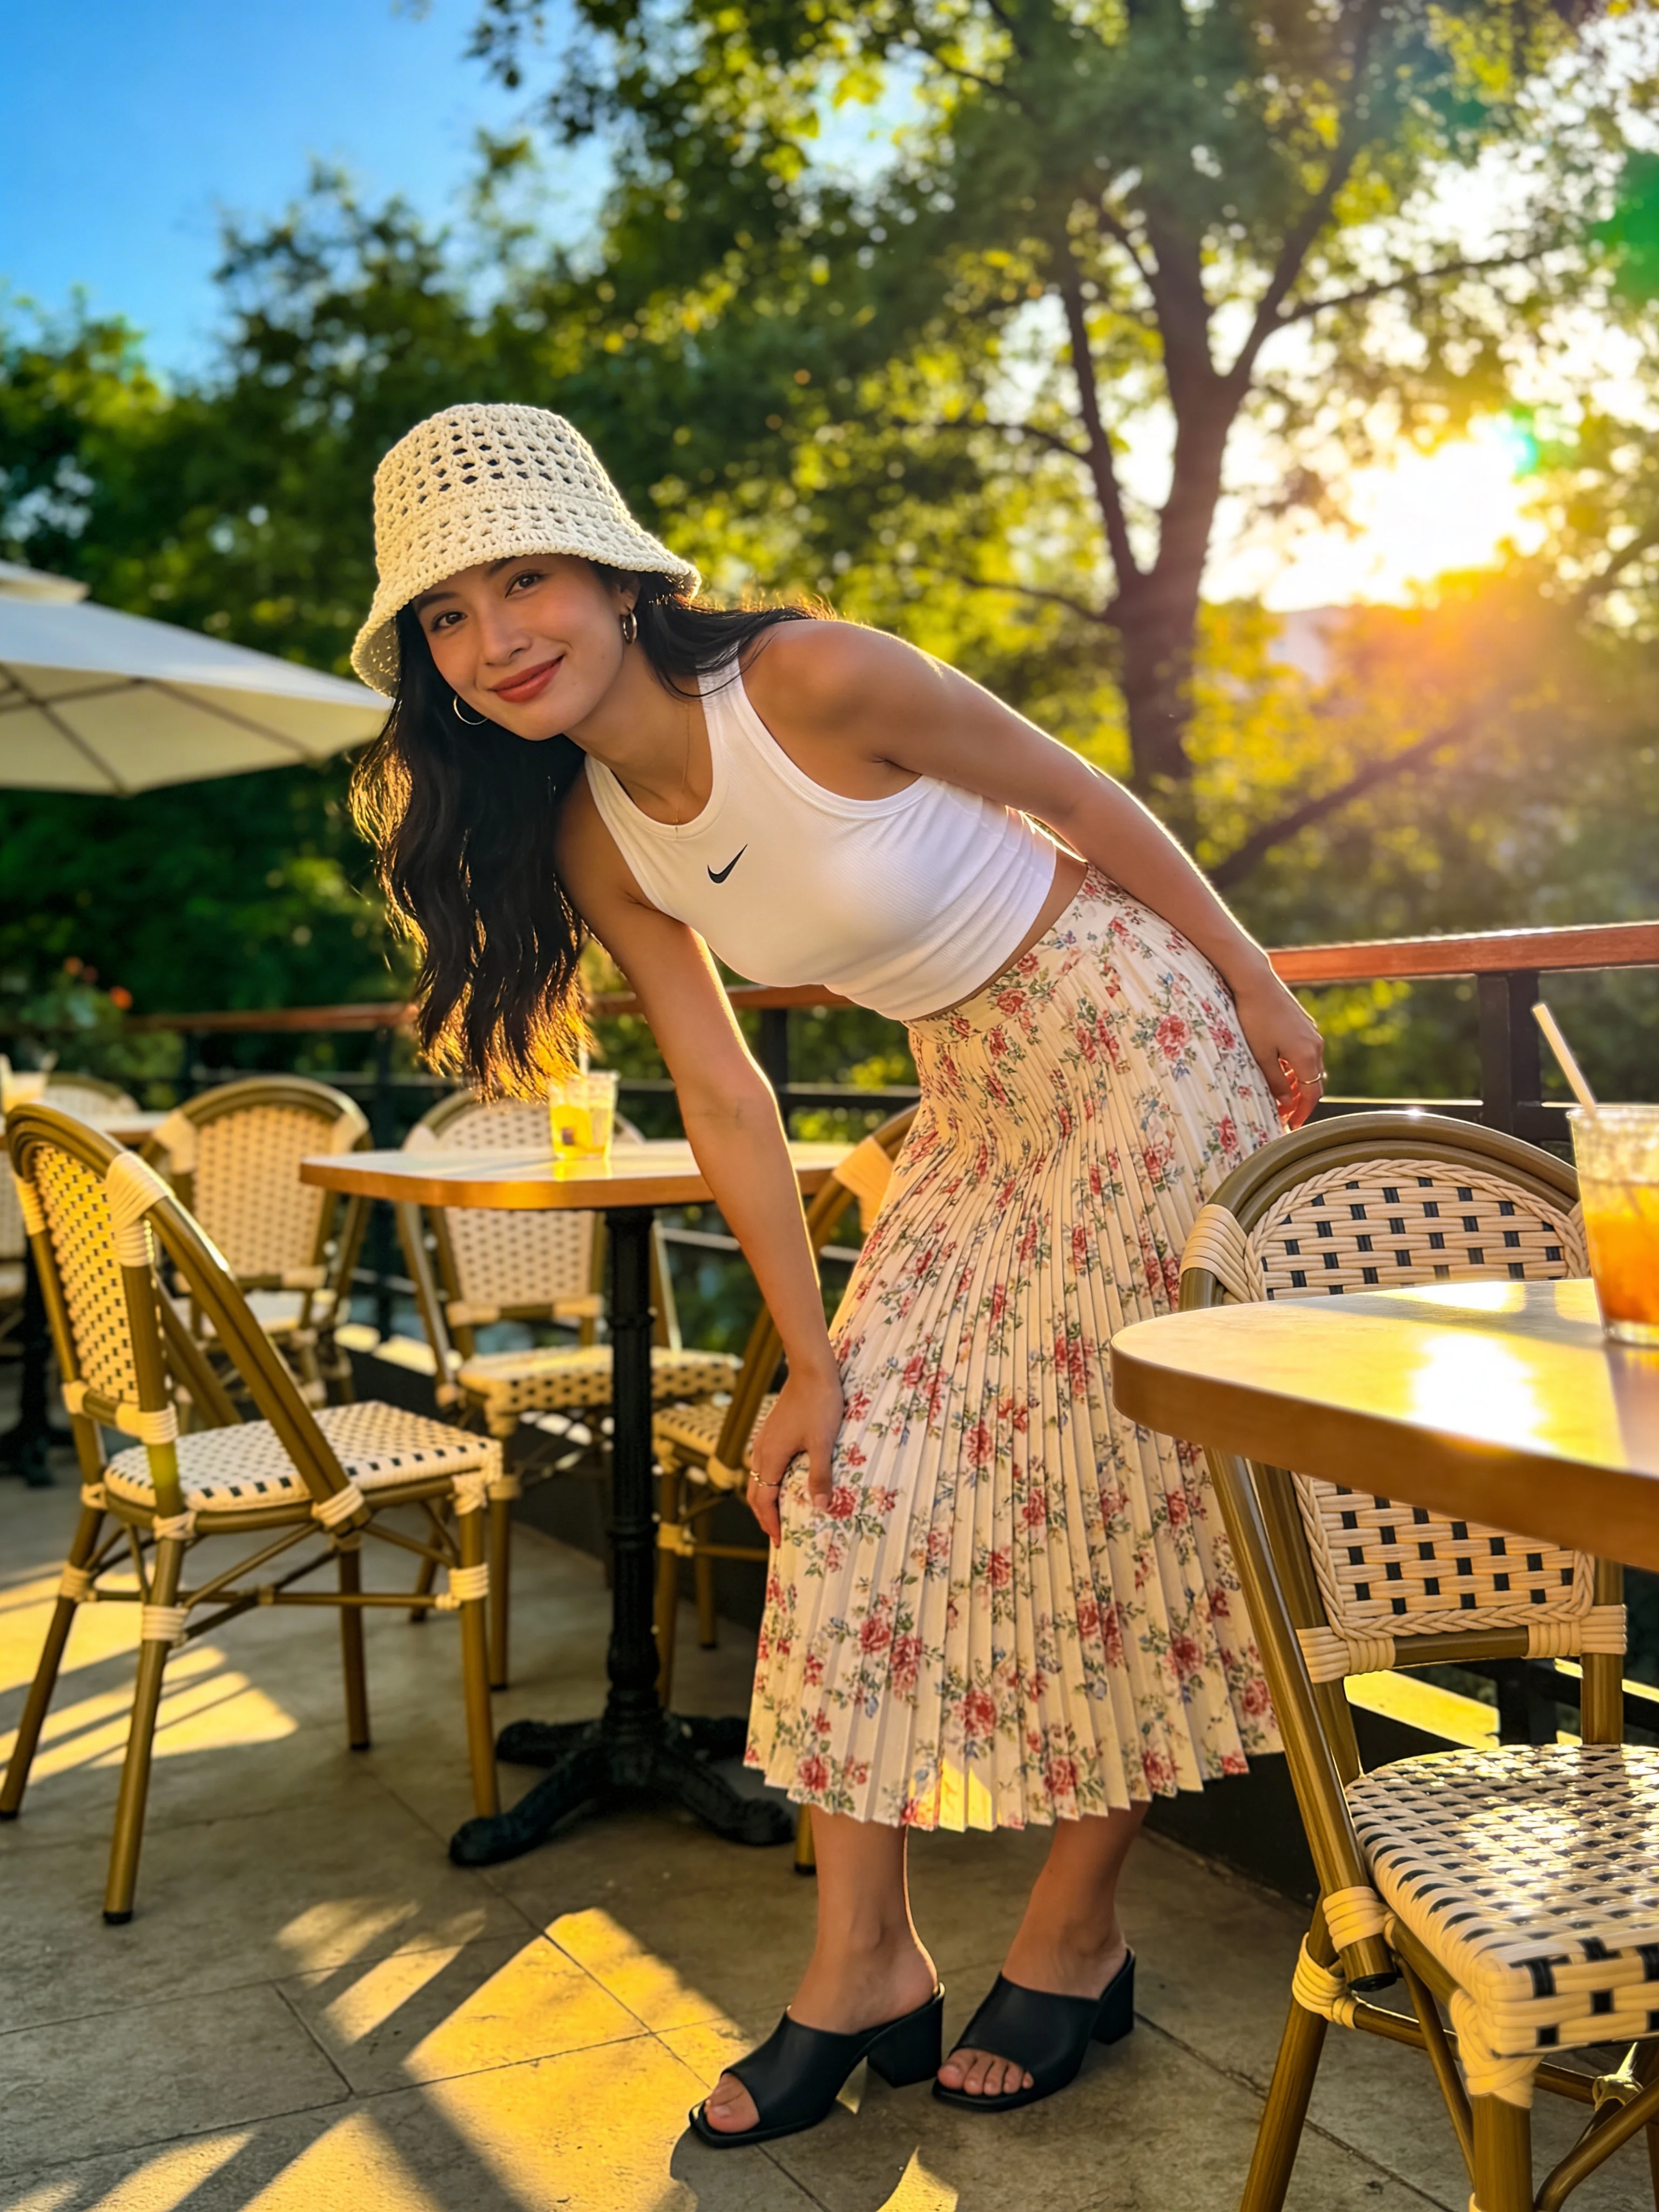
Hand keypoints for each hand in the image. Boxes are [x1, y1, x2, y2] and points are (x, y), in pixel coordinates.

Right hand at [746, 1362, 842, 1542]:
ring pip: (758, 1476)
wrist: (812, 1369)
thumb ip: (820, 1475)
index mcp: (770, 1456)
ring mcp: (765, 1438)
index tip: (780, 1540)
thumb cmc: (819, 1403)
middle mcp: (762, 1449)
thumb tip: (820, 1506)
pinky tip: (786, 1480)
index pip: (763, 1499)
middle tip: (777, 1534)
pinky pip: (765, 1463)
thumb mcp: (823, 1443)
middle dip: (764, 1515)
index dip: (770, 1522)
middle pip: (755, 1491)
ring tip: (781, 1512)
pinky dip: (770, 1480)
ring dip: (766, 1498)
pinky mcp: (773, 1430)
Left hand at [1229, 965, 1324, 1129]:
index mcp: (1306, 1056)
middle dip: (1301, 1101)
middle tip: (1285, 1115)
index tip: (1292, 1125)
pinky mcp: (1303, 1024)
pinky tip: (1279, 1068)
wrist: (1256, 982)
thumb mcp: (1260, 1056)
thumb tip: (1287, 1103)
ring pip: (1310, 1067)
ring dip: (1298, 1084)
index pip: (1312, 1094)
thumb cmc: (1254, 1019)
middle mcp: (1315, 1045)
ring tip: (1280, 1095)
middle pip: (1314, 1082)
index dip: (1303, 1112)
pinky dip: (1296, 1067)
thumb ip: (1275, 1082)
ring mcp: (1311, 1033)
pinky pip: (1305, 1053)